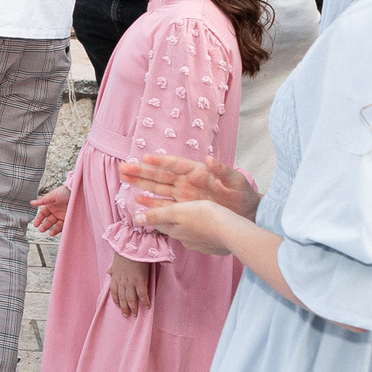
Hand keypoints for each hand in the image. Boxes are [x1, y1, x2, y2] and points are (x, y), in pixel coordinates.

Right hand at [30, 185, 69, 235]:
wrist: (76, 193)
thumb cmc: (64, 192)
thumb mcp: (51, 196)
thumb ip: (41, 201)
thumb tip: (31, 203)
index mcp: (50, 206)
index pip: (42, 214)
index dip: (39, 219)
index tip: (36, 225)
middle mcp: (56, 212)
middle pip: (49, 221)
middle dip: (45, 226)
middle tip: (41, 230)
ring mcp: (62, 216)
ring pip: (56, 225)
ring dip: (52, 229)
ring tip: (50, 233)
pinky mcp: (68, 219)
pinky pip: (63, 226)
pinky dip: (59, 230)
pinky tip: (56, 232)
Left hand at [107, 251, 153, 316]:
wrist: (132, 247)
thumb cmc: (125, 251)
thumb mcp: (116, 260)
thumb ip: (113, 268)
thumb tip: (108, 271)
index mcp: (116, 276)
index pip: (114, 291)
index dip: (116, 299)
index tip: (118, 305)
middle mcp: (122, 281)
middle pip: (122, 298)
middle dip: (124, 307)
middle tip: (126, 315)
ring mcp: (130, 282)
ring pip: (130, 299)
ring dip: (133, 308)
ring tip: (135, 314)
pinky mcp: (140, 281)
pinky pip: (142, 295)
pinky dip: (145, 301)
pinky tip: (147, 306)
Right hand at [121, 154, 259, 219]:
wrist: (247, 213)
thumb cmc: (244, 195)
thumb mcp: (236, 182)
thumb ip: (223, 171)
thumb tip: (210, 159)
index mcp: (198, 172)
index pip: (176, 164)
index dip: (161, 161)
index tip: (146, 158)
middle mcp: (187, 182)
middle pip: (161, 175)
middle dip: (142, 171)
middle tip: (124, 167)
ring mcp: (184, 195)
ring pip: (158, 189)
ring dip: (141, 184)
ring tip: (124, 179)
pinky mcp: (185, 208)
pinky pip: (164, 204)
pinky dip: (151, 202)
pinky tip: (138, 200)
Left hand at [130, 197, 235, 255]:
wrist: (231, 232)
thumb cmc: (204, 216)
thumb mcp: (176, 212)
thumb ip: (156, 215)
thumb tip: (136, 219)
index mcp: (174, 230)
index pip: (160, 224)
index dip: (154, 216)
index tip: (151, 211)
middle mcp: (185, 241)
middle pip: (174, 230)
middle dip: (171, 222)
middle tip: (172, 214)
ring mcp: (200, 246)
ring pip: (189, 235)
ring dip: (188, 228)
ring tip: (191, 220)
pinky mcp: (214, 247)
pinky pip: (204, 239)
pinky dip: (203, 233)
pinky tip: (208, 230)